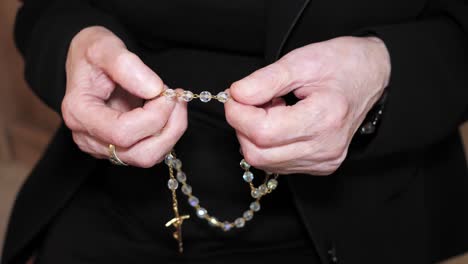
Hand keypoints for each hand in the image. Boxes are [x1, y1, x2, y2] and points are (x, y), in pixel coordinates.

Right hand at [62, 26, 186, 167]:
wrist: (89, 62)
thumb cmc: (92, 53)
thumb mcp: (103, 45)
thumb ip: (125, 64)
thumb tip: (153, 89)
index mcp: (79, 114)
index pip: (122, 132)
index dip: (153, 116)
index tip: (165, 90)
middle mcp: (89, 138)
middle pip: (140, 154)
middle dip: (169, 127)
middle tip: (175, 97)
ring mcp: (104, 147)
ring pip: (148, 158)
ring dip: (172, 131)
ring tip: (175, 102)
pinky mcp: (120, 148)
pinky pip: (151, 151)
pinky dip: (167, 133)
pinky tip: (168, 110)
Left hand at [225, 36, 390, 174]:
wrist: (369, 77)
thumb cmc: (340, 64)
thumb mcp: (300, 61)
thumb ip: (264, 81)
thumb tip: (235, 96)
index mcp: (325, 118)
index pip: (263, 132)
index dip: (238, 114)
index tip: (235, 95)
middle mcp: (326, 148)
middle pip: (259, 153)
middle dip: (243, 126)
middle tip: (253, 100)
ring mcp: (323, 160)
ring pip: (264, 161)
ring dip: (255, 135)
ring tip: (273, 108)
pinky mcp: (320, 165)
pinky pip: (277, 163)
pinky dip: (268, 144)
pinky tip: (281, 122)